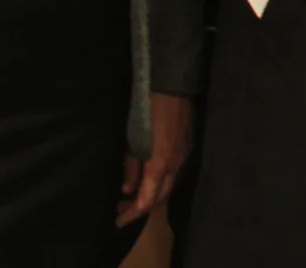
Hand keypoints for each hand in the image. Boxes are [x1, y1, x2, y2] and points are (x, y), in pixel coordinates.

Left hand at [118, 92, 194, 224]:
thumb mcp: (132, 139)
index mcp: (160, 164)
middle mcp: (175, 165)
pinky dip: (159, 182)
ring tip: (132, 195)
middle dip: (141, 206)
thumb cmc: (146, 110)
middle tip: (121, 208)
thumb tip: (128, 189)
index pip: (147, 200)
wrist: (173, 86)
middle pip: (160, 197)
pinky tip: (148, 178)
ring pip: (168, 185)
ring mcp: (183, 157)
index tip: (118, 221)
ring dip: (151, 194)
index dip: (133, 213)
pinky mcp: (187, 148)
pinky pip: (173, 173)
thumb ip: (132, 166)